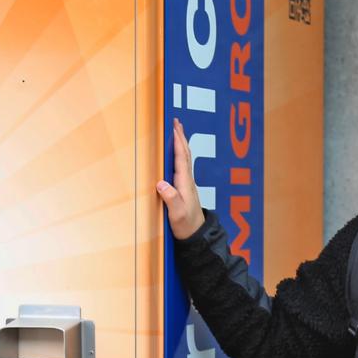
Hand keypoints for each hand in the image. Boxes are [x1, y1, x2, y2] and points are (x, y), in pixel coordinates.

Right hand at [156, 118, 204, 239]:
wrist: (196, 236)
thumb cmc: (186, 226)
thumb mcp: (177, 214)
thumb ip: (171, 199)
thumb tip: (161, 183)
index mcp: (184, 183)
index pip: (181, 158)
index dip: (177, 142)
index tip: (174, 128)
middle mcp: (187, 181)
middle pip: (185, 154)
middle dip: (180, 137)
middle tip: (176, 122)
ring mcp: (187, 184)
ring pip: (184, 159)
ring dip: (180, 144)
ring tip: (176, 132)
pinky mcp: (184, 189)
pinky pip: (182, 166)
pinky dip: (179, 155)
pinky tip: (176, 155)